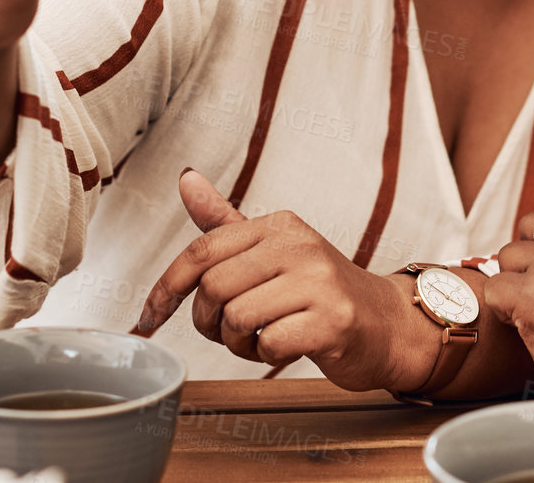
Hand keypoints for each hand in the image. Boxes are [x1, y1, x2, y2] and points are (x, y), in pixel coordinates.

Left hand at [132, 170, 433, 392]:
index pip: (202, 251)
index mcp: (278, 225)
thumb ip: (225, 221)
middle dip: (208, 322)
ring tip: (259, 338)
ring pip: (238, 318)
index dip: (166, 288)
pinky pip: (270, 344)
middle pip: (214, 288)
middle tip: (228, 331)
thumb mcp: (273, 249)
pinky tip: (283, 347)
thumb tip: (185, 178)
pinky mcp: (333, 320)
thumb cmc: (320, 291)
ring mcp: (319, 282)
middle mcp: (298, 245)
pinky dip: (266, 355)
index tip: (148, 319)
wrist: (386, 325)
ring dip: (237, 342)